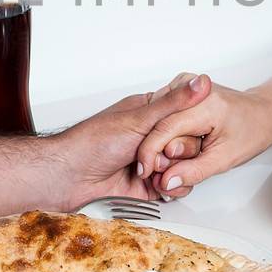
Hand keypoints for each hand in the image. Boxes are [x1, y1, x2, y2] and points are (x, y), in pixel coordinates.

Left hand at [52, 74, 212, 205]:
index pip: (186, 118)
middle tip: (159, 155)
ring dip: (173, 171)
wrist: (70, 177)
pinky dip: (171, 188)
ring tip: (153, 171)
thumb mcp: (140, 119)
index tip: (179, 133)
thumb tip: (200, 82)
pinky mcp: (149, 186)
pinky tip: (158, 184)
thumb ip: (174, 104)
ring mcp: (151, 162)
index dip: (187, 128)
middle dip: (177, 153)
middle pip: (188, 145)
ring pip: (184, 167)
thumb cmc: (94, 142)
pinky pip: (174, 187)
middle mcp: (152, 138)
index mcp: (149, 114)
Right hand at [133, 79, 271, 198]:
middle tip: (177, 166)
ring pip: (156, 118)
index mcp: (206, 103)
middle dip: (161, 150)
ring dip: (163, 141)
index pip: (164, 129)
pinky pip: (162, 114)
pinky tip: (182, 141)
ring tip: (187, 152)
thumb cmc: (250, 131)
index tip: (144, 172)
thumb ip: (194, 171)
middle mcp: (191, 85)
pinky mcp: (179, 87)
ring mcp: (183, 83)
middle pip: (158, 124)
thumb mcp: (225, 159)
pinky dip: (166, 132)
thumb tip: (167, 181)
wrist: (262, 113)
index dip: (150, 153)